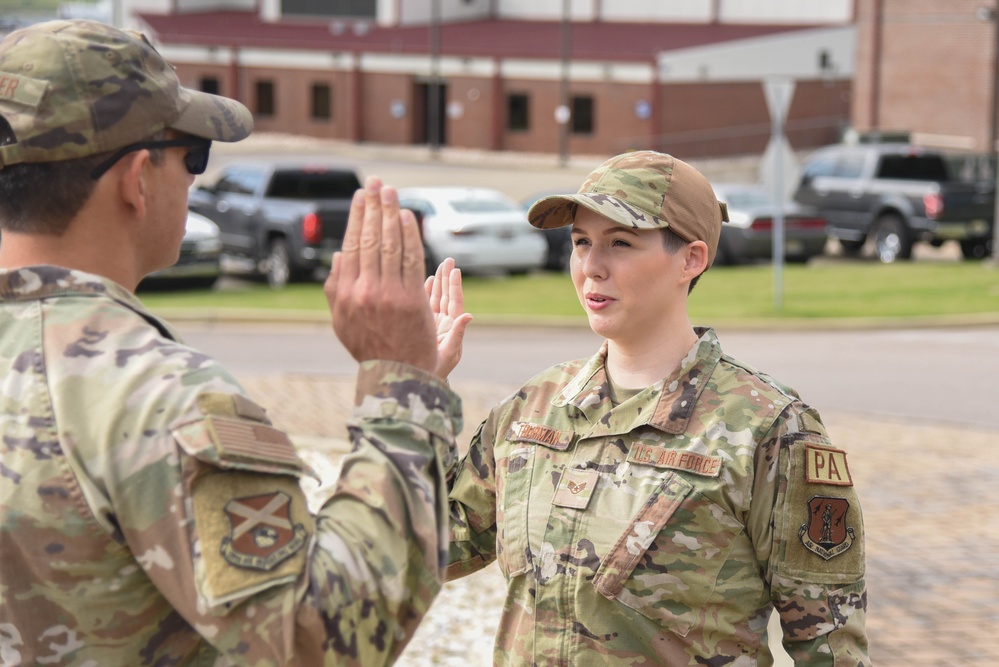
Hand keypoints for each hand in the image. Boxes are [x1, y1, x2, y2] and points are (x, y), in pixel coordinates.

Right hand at [325, 176, 437, 372]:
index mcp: (345, 293)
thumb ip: (336, 288)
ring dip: (391, 213)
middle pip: (369, 239)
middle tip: (377, 183)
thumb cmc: (368, 347)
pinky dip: (409, 235)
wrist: (396, 374)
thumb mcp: (341, 320)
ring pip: (389, 245)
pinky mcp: (411, 299)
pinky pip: (410, 259)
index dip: (357, 217)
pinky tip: (408, 217)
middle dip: (374, 207)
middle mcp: (364, 291)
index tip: (361, 197)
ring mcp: (388, 295)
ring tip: (391, 192)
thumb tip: (339, 255)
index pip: (352, 245)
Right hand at [425, 257, 472, 378]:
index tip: (455, 269)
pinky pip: (425, 305)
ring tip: (439, 266)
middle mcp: (444, 323)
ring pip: (436, 298)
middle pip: (446, 296)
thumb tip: (469, 315)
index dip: (454, 286)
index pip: (454, 302)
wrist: (422, 382)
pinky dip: (426, 292)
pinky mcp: (423, 326)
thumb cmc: (436, 371)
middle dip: (447, 278)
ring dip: (437, 282)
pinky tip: (427, 280)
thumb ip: (457, 334)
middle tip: (448, 260)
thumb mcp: (448, 354)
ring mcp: (433, 323)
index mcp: (452, 327)